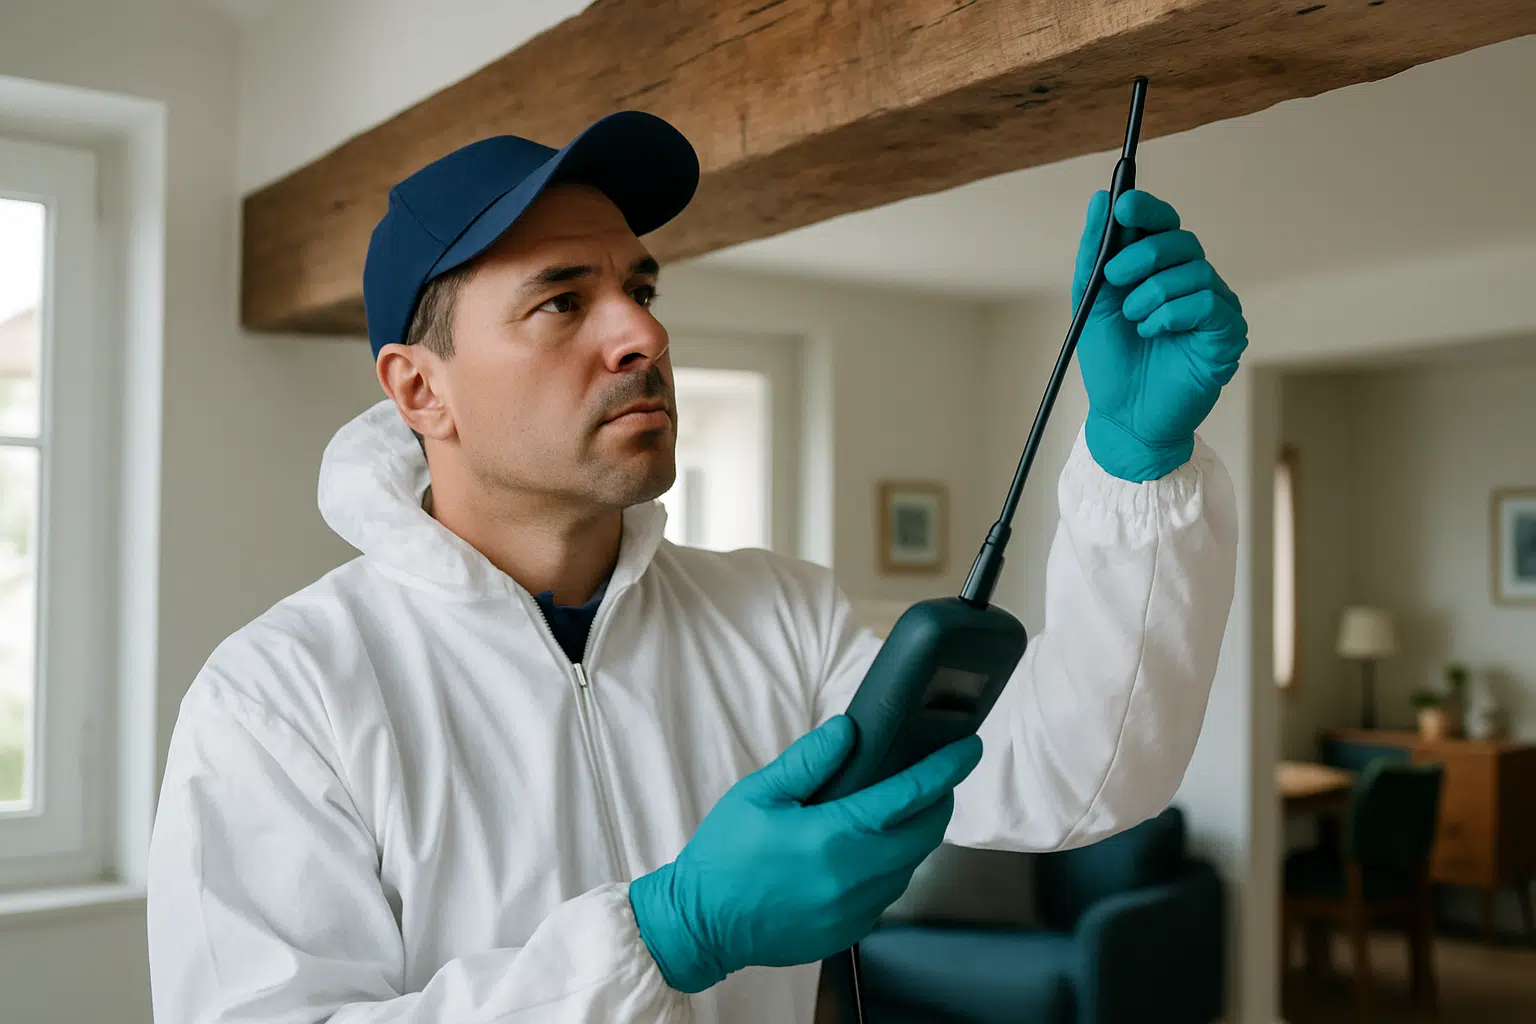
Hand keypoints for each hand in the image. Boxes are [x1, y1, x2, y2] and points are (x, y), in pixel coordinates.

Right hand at [628, 716, 982, 992]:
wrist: (700, 924)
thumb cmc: (724, 855)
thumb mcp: (760, 794)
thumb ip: (810, 760)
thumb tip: (849, 730)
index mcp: (832, 837)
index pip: (907, 797)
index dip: (944, 770)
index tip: (968, 749)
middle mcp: (852, 879)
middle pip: (924, 836)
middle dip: (940, 803)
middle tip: (939, 779)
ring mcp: (853, 911)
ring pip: (909, 867)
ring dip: (915, 836)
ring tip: (902, 810)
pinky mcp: (848, 932)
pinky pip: (887, 894)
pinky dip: (891, 867)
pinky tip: (870, 851)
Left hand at [1072, 190, 1247, 481]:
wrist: (1123, 417)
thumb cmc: (1111, 363)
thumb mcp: (1091, 303)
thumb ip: (1094, 254)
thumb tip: (1100, 200)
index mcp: (1160, 271)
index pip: (1163, 225)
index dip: (1147, 210)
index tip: (1123, 205)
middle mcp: (1191, 283)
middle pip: (1181, 241)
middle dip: (1142, 255)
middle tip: (1114, 278)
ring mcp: (1212, 307)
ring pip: (1194, 271)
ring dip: (1152, 293)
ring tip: (1134, 322)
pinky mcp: (1226, 334)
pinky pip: (1208, 303)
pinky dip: (1172, 314)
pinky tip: (1154, 333)